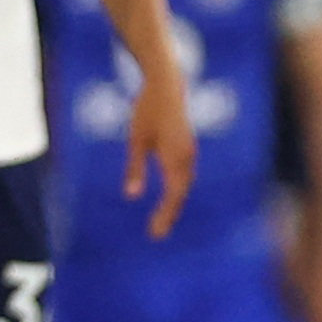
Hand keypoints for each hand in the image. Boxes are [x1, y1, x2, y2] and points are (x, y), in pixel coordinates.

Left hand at [123, 70, 196, 239]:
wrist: (167, 86)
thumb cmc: (147, 111)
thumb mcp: (136, 140)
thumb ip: (135, 168)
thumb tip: (132, 197)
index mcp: (175, 158)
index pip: (172, 195)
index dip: (165, 216)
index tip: (155, 233)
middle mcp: (187, 158)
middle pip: (180, 194)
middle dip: (169, 215)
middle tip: (157, 235)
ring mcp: (190, 153)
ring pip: (184, 186)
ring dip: (174, 204)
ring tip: (162, 222)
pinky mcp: (188, 149)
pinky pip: (185, 176)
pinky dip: (178, 191)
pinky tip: (170, 199)